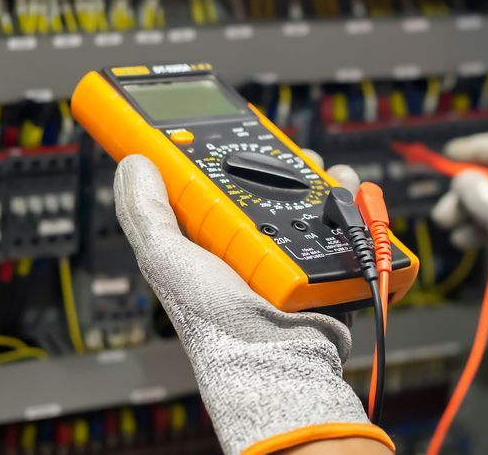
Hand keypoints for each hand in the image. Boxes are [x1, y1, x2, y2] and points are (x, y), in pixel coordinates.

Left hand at [114, 155, 391, 453]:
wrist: (274, 359)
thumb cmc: (215, 322)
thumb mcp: (165, 260)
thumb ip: (145, 212)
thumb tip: (133, 162)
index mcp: (215, 240)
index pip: (220, 181)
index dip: (227, 151)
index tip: (236, 127)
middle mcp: (256, 245)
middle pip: (274, 183)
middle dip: (287, 160)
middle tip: (291, 149)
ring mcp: (296, 256)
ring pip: (315, 199)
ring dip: (326, 178)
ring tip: (328, 172)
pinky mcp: (330, 266)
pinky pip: (346, 225)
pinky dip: (355, 206)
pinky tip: (352, 196)